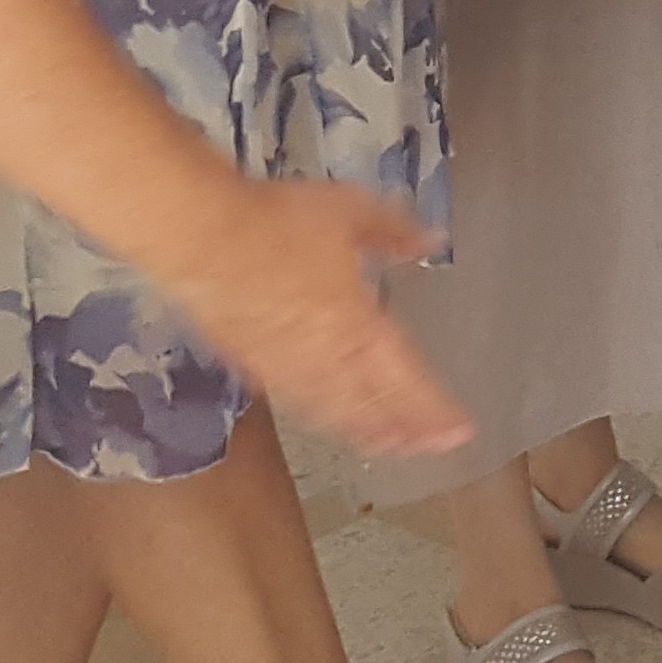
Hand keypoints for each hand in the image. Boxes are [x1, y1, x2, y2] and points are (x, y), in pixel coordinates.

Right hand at [148, 176, 470, 457]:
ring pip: (329, 413)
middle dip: (402, 432)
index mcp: (358, 325)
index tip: (460, 432)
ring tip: (382, 444)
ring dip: (360, 432)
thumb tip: (431, 243)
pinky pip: (290, 399)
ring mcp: (282, 367)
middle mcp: (324, 359)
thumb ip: (394, 232)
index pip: (405, 379)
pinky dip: (315, 415)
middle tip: (425, 449)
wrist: (201, 241)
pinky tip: (317, 414)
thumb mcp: (352, 212)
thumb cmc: (280, 224)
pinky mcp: (246, 364)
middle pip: (369, 408)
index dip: (434, 411)